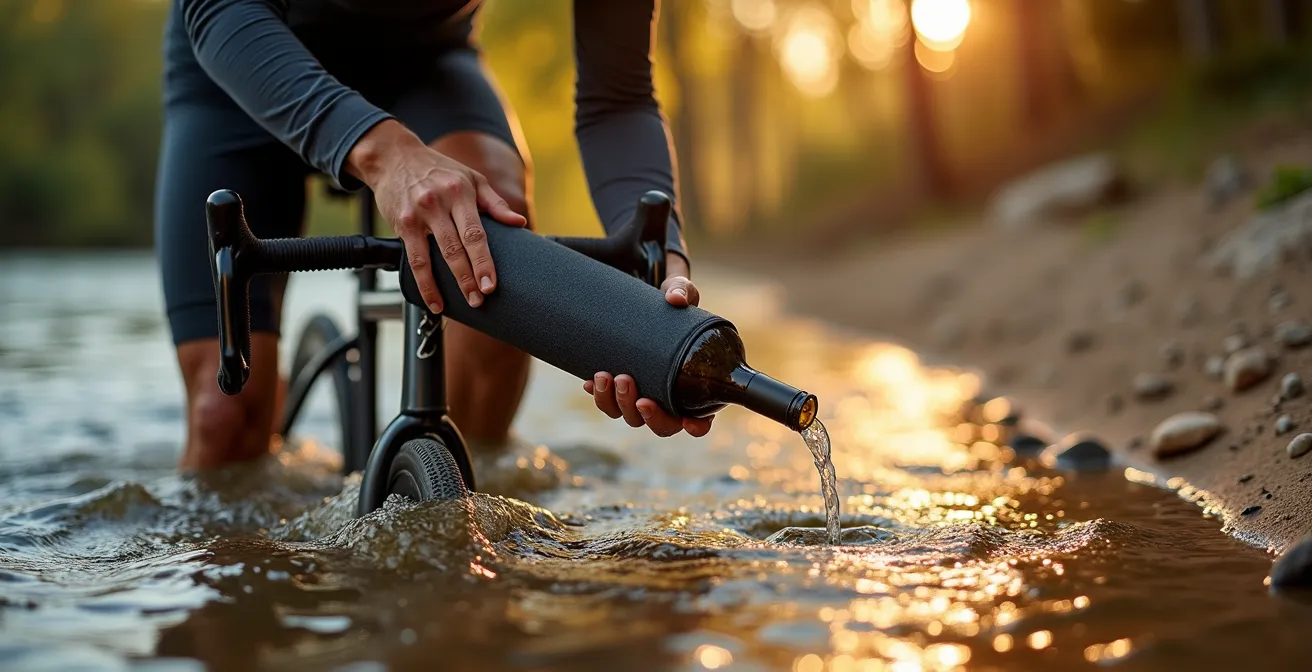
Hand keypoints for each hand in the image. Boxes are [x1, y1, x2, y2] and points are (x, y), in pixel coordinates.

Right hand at [346, 120, 526, 312]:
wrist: (393, 157)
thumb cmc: (438, 169)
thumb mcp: (471, 178)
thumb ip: (495, 203)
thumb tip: (519, 222)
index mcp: (461, 193)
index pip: (475, 233)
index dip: (484, 261)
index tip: (491, 284)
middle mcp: (438, 203)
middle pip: (456, 248)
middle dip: (469, 278)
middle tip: (480, 299)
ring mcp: (418, 214)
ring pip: (432, 257)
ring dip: (445, 286)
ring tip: (461, 304)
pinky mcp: (401, 224)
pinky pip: (414, 260)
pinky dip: (424, 284)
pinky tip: (434, 300)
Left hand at [583, 254, 714, 437]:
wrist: (645, 299)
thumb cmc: (671, 300)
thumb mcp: (679, 292)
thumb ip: (682, 290)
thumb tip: (675, 299)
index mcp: (693, 383)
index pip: (701, 418)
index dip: (697, 426)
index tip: (687, 422)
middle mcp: (668, 396)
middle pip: (662, 425)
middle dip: (648, 416)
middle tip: (636, 392)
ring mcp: (643, 393)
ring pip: (631, 417)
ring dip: (617, 404)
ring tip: (606, 376)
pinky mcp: (619, 387)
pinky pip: (608, 402)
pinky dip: (598, 395)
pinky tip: (589, 382)